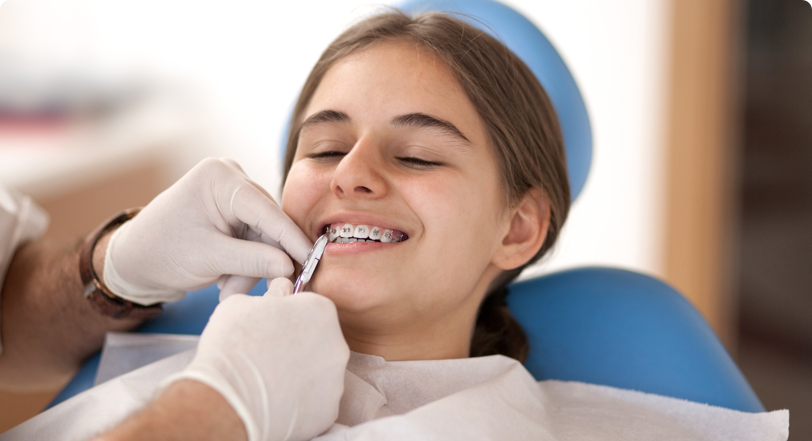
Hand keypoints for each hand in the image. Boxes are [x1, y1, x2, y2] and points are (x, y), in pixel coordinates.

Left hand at [102, 158, 311, 302]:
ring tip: (226, 290)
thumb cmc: (161, 252)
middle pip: (268, 225)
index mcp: (219, 178)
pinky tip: (226, 279)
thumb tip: (290, 267)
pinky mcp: (234, 211)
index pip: (267, 210)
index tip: (313, 261)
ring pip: (264, 236)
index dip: (292, 238)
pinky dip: (245, 264)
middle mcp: (230, 178)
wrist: (134, 260)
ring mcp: (233, 193)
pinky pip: (255, 239)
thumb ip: (252, 261)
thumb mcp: (209, 259)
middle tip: (254, 291)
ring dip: (251, 268)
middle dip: (263, 261)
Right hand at [162, 278, 349, 440]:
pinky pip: (316, 400)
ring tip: (270, 376)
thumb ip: (274, 294)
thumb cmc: (232, 346)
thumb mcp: (245, 302)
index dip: (289, 316)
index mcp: (321, 310)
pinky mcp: (328, 410)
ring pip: (319, 371)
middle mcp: (337, 343)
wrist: (226, 399)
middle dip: (298, 344)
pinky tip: (277, 397)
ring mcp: (336, 380)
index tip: (273, 325)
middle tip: (269, 352)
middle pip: (319, 339)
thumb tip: (282, 289)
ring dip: (300, 371)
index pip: (311, 307)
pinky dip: (300, 399)